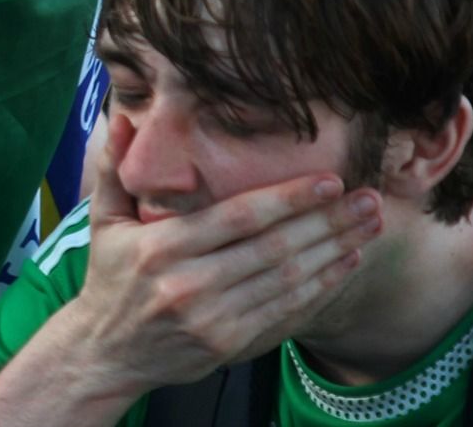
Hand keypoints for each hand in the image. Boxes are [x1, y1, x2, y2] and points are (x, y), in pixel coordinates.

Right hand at [56, 115, 382, 398]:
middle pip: (274, 248)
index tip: (329, 180)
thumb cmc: (110, 278)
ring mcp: (210, 318)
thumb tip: (124, 119)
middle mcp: (187, 283)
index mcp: (160, 246)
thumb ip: (115, 169)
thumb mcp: (103, 220)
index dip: (288, 199)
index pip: (238, 217)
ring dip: (336, 251)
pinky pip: (286, 311)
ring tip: (369, 225)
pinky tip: (345, 262)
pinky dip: (322, 286)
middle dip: (328, 221)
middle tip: (369, 199)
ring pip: (287, 280)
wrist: (106, 352)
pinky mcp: (227, 344)